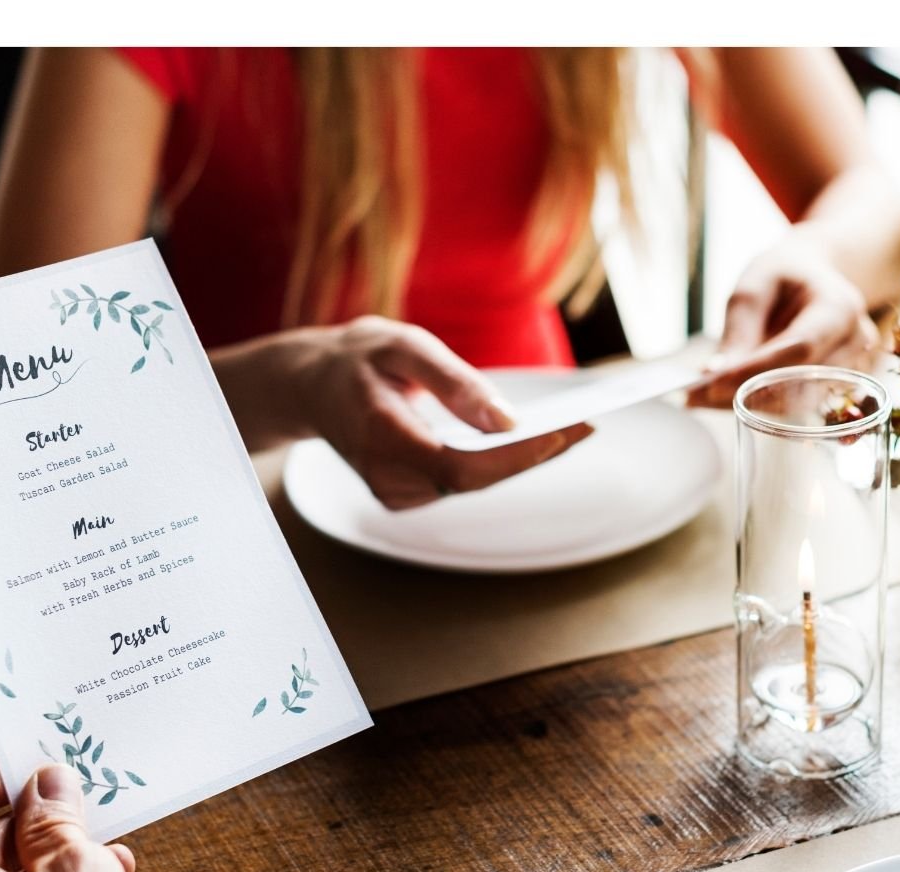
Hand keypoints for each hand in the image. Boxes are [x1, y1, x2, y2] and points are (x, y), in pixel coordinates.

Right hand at [285, 316, 593, 509]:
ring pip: (473, 483)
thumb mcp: (403, 347)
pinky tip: (530, 439)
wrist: (310, 386)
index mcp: (380, 437)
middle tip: (589, 425)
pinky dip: (498, 461)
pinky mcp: (403, 496)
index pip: (462, 467)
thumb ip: (453, 382)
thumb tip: (507, 420)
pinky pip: (463, 481)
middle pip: (476, 479)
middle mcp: (385, 478)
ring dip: (521, 458)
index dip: (516, 456)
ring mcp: (393, 493)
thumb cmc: (360, 358)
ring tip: (573, 428)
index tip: (566, 432)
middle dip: (534, 454)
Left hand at [687, 223, 881, 407]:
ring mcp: (851, 369)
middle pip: (799, 383)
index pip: (799, 348)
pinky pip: (794, 405)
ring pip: (796, 403)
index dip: (756, 370)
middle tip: (693, 396)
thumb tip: (716, 374)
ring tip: (700, 397)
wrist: (814, 278)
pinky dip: (755, 405)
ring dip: (745, 404)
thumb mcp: (754, 287)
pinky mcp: (836, 388)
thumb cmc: (784, 276)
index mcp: (840, 307)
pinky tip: (722, 397)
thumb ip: (738, 330)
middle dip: (743, 393)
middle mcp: (855, 343)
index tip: (712, 384)